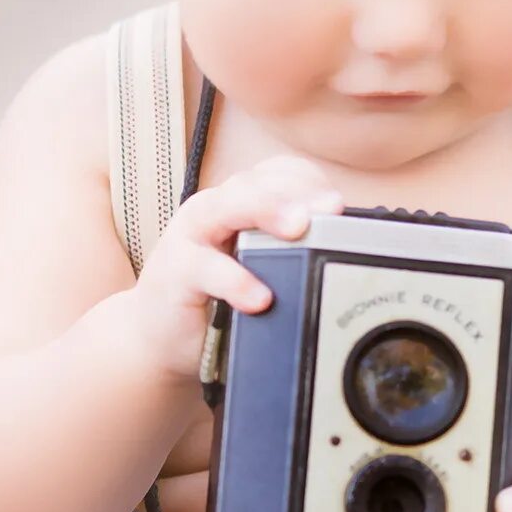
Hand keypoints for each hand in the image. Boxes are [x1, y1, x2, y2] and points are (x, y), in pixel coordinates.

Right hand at [124, 153, 343, 383]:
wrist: (159, 338)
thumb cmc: (219, 297)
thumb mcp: (261, 267)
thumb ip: (294, 252)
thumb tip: (352, 253)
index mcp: (242, 202)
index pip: (279, 173)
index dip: (310, 182)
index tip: (338, 204)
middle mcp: (216, 209)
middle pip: (255, 182)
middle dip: (295, 191)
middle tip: (329, 209)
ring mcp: (191, 237)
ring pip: (225, 207)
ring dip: (265, 212)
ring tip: (299, 229)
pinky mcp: (174, 272)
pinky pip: (205, 268)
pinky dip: (235, 280)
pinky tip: (260, 297)